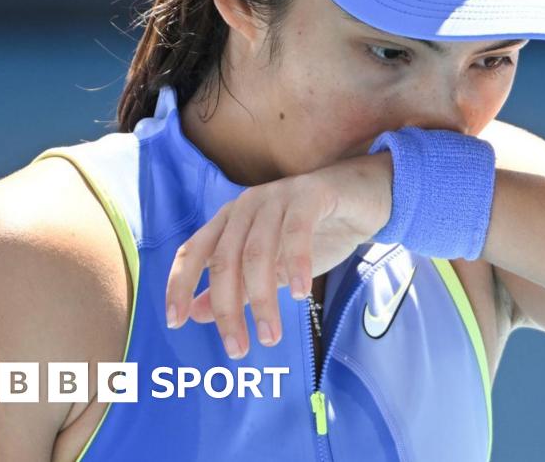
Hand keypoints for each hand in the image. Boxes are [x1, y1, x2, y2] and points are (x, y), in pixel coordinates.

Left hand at [164, 152, 392, 358]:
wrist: (368, 196)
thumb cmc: (319, 231)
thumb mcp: (274, 267)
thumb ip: (238, 287)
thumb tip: (195, 314)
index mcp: (231, 220)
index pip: (194, 252)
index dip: (180, 286)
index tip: (176, 323)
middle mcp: (247, 205)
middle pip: (225, 260)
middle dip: (228, 309)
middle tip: (239, 349)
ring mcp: (278, 197)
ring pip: (258, 253)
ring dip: (262, 299)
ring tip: (272, 336)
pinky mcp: (311, 194)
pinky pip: (296, 232)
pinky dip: (294, 264)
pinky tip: (300, 293)